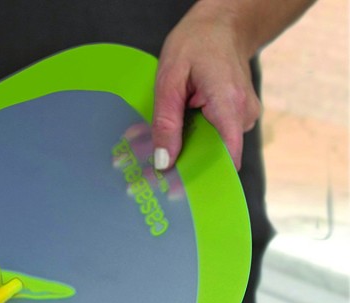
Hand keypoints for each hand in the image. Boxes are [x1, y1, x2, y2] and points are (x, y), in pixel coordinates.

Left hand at [151, 5, 259, 170]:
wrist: (224, 24)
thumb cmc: (198, 43)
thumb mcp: (170, 79)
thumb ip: (166, 123)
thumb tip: (164, 162)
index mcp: (229, 105)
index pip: (224, 158)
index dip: (200, 178)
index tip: (175, 192)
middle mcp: (242, 115)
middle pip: (213, 157)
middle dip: (181, 167)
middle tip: (146, 177)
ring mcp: (241, 118)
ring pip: (210, 149)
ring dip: (182, 152)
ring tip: (151, 150)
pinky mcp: (234, 119)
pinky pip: (211, 138)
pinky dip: (189, 139)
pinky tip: (167, 135)